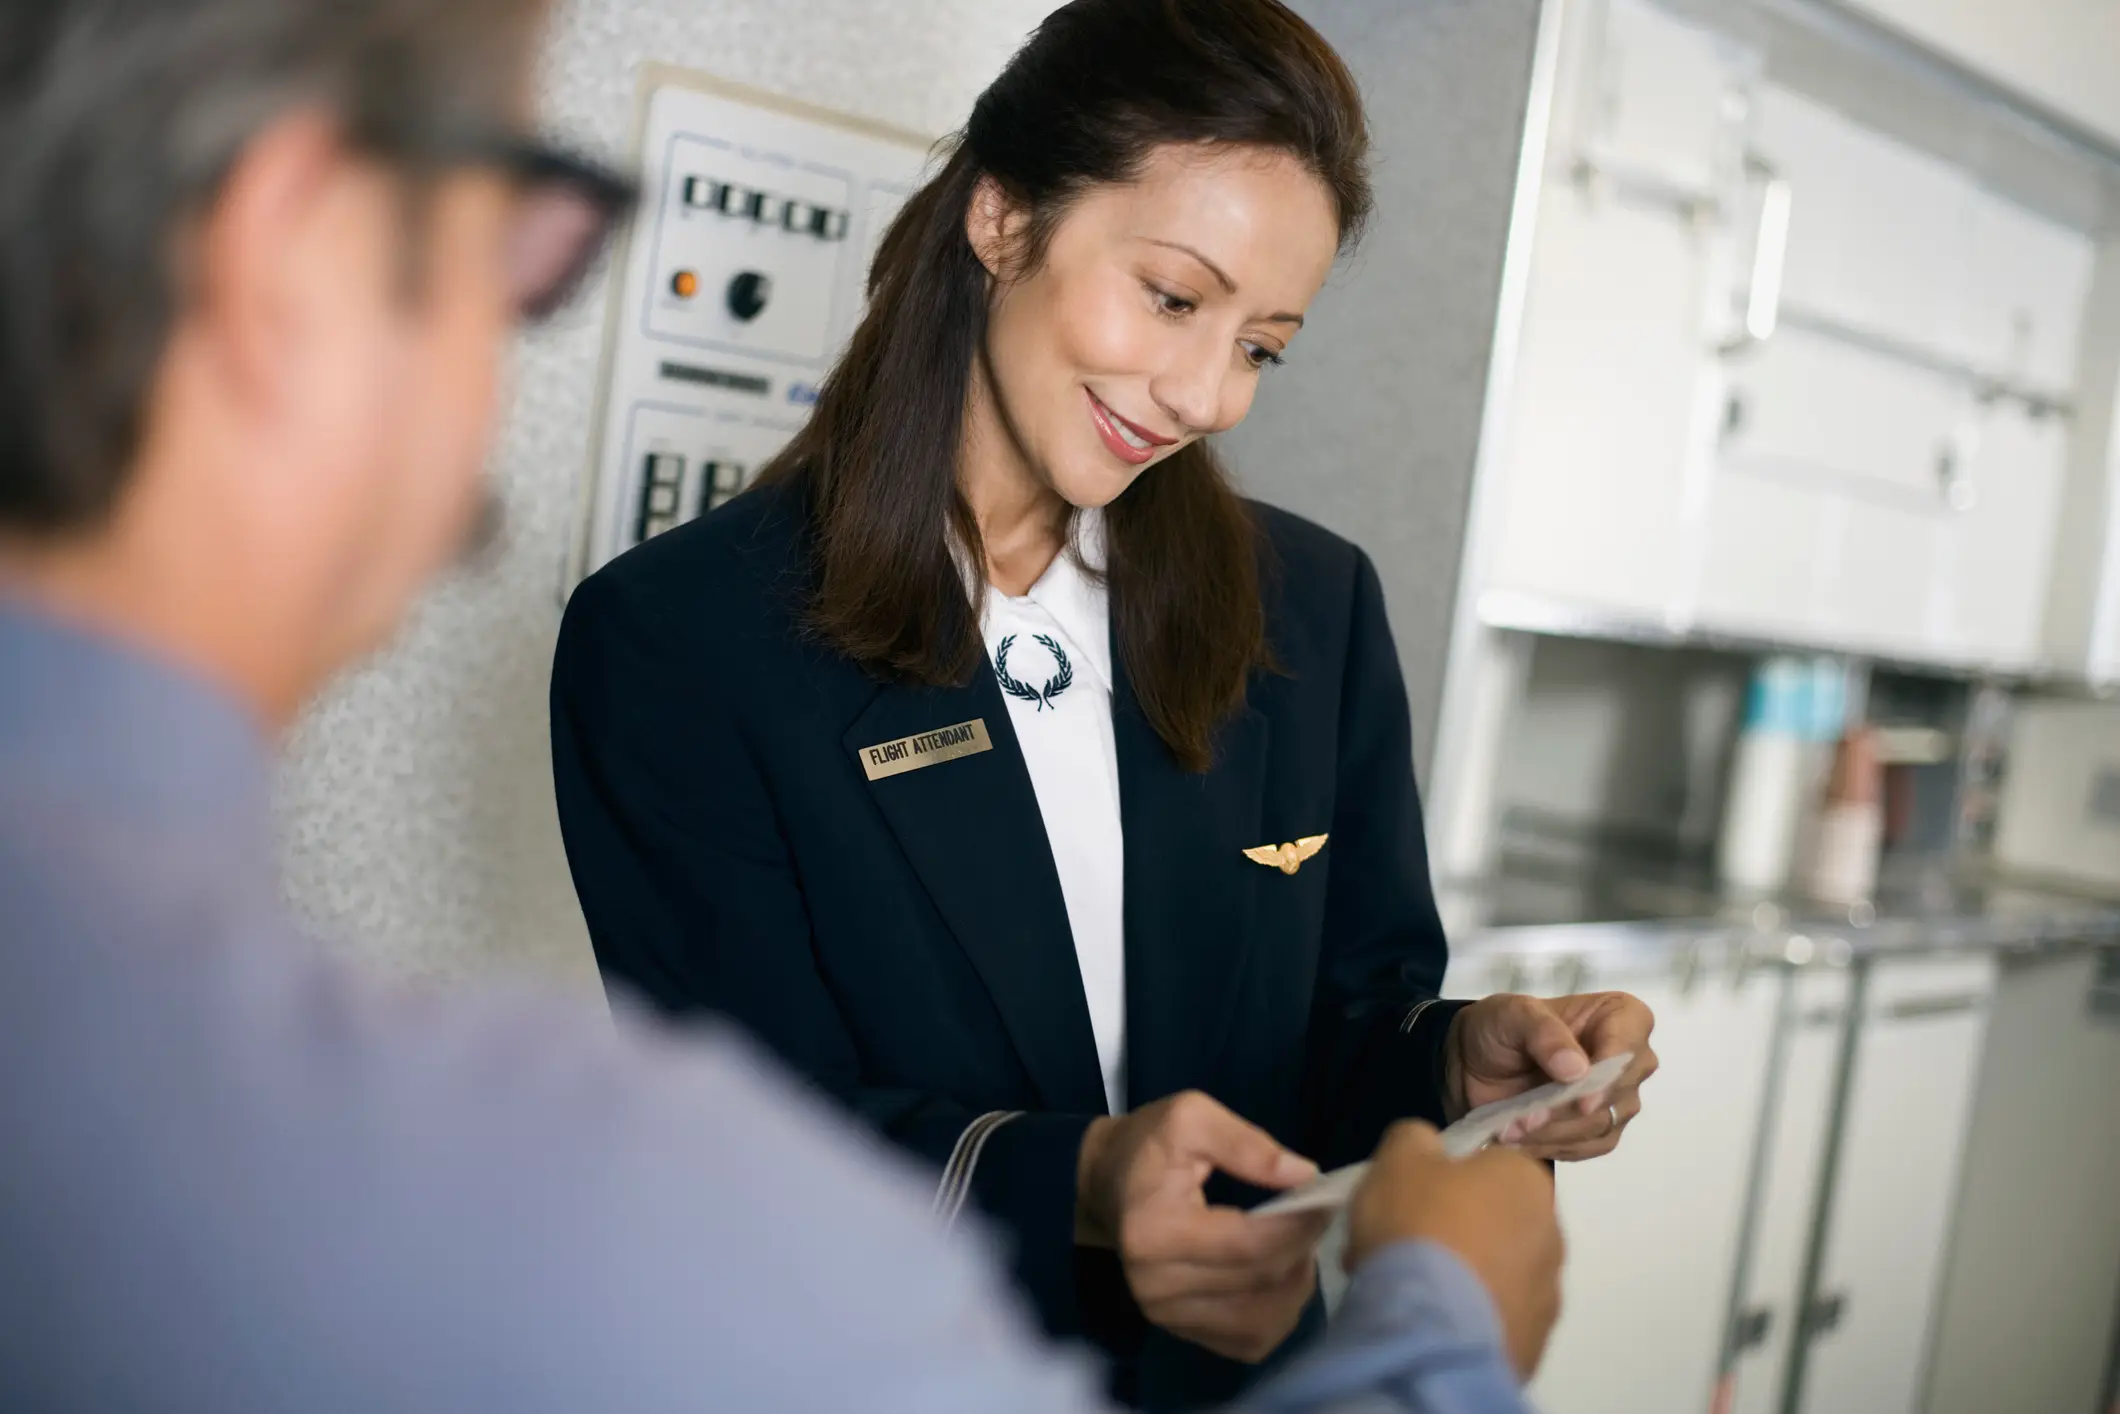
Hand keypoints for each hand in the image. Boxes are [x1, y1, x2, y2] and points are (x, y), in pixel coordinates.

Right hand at [1077, 1091, 1331, 1362]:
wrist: (1104, 1185)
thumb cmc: (1148, 1146)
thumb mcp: (1191, 1117)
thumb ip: (1247, 1144)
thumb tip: (1304, 1176)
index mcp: (1156, 1230)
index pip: (1248, 1244)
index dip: (1298, 1226)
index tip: (1325, 1199)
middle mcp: (1158, 1285)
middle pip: (1259, 1283)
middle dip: (1302, 1249)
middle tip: (1319, 1217)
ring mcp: (1167, 1316)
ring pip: (1261, 1321)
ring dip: (1295, 1286)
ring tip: (1298, 1247)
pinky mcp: (1180, 1332)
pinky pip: (1248, 1341)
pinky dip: (1277, 1314)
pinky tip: (1279, 1278)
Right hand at [1345, 1121, 1563, 1379]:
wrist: (1428, 1330)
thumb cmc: (1417, 1225)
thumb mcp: (1399, 1156)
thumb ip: (1417, 1139)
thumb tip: (1429, 1149)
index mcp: (1527, 1180)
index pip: (1487, 1166)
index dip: (1441, 1180)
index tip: (1407, 1200)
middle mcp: (1552, 1234)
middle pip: (1493, 1221)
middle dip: (1453, 1230)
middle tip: (1403, 1246)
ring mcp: (1547, 1295)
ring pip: (1495, 1273)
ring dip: (1461, 1277)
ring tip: (1411, 1293)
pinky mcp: (1533, 1344)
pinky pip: (1493, 1318)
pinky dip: (1466, 1318)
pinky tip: (1428, 1323)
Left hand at [1444, 991, 1657, 1161]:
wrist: (1476, 1061)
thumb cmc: (1502, 1026)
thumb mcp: (1514, 1014)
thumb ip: (1545, 1034)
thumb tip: (1577, 1071)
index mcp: (1622, 1016)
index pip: (1628, 1048)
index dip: (1608, 1080)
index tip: (1582, 1104)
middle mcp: (1630, 1060)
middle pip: (1617, 1095)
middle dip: (1568, 1111)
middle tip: (1525, 1119)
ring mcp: (1617, 1098)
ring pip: (1601, 1127)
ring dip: (1554, 1133)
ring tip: (1511, 1130)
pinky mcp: (1599, 1130)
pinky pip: (1587, 1148)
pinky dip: (1552, 1147)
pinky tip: (1521, 1140)